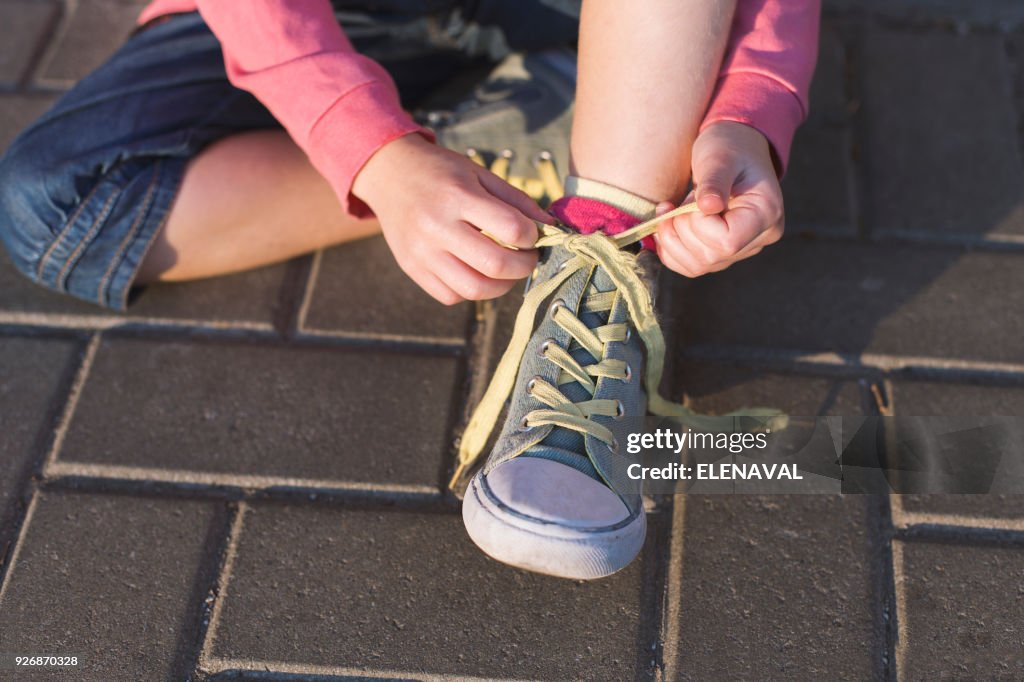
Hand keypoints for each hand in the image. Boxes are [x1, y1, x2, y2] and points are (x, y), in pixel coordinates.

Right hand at [352, 134, 551, 304]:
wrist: (390, 174)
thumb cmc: (441, 172)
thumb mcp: (480, 174)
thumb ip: (516, 201)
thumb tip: (549, 228)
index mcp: (458, 196)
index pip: (510, 228)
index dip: (532, 236)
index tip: (533, 235)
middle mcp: (437, 227)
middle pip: (495, 265)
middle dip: (524, 266)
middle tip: (528, 258)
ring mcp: (421, 252)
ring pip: (474, 289)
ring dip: (502, 286)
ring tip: (507, 271)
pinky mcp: (411, 268)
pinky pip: (450, 296)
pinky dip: (472, 291)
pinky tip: (477, 274)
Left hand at [654, 121, 783, 276]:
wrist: (734, 149)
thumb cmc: (730, 147)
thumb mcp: (720, 157)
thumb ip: (714, 181)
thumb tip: (707, 207)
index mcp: (766, 214)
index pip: (727, 241)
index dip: (699, 226)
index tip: (692, 200)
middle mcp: (758, 239)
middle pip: (710, 256)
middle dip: (681, 230)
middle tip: (673, 204)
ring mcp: (740, 249)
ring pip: (698, 266)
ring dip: (671, 241)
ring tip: (667, 212)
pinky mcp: (721, 253)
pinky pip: (691, 266)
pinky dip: (671, 250)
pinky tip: (666, 227)